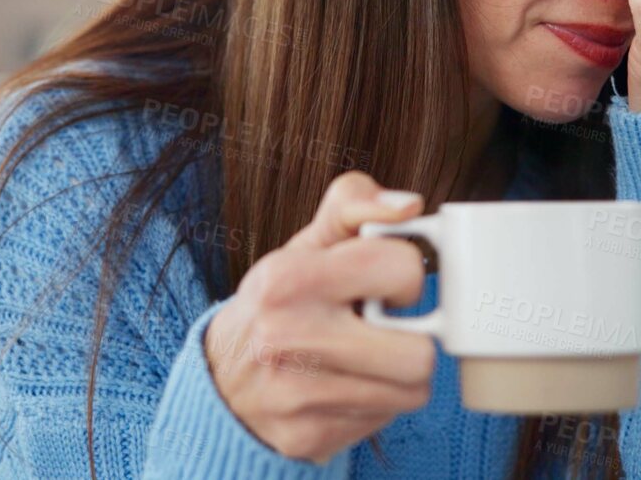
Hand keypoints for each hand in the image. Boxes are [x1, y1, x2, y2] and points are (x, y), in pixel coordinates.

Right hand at [206, 172, 435, 462]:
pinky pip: (385, 419)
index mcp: (289, 278)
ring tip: (369, 357)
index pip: (402, 268)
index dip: (404, 276)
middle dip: (413, 338)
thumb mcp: (306, 246)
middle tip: (384, 328)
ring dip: (400, 374)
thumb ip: (354, 205)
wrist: (221, 380)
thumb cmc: (278, 304)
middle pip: (419, 353)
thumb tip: (410, 205)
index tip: (385, 285)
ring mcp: (296, 394)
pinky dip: (377, 402)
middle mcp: (288, 337)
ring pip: (411, 391)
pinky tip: (348, 385)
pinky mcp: (306, 436)